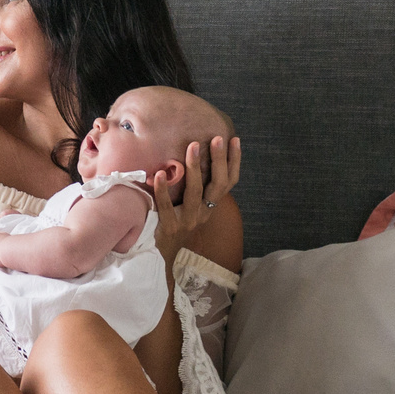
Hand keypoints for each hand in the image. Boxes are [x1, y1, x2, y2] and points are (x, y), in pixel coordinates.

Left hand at [155, 135, 240, 262]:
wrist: (161, 255)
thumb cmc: (174, 222)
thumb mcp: (190, 205)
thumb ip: (195, 185)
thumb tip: (193, 154)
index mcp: (211, 205)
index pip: (229, 181)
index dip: (234, 161)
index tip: (234, 139)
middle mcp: (204, 212)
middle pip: (218, 184)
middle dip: (219, 160)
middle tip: (216, 139)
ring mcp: (188, 220)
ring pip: (196, 193)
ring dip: (194, 168)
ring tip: (192, 146)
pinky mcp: (170, 228)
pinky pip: (167, 207)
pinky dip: (163, 190)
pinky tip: (160, 174)